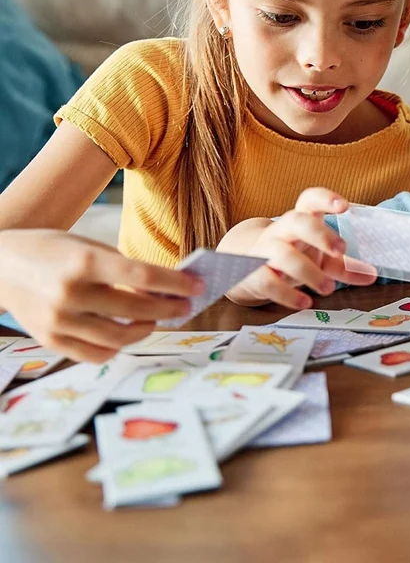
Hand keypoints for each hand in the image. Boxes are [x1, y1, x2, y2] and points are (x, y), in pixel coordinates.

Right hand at [0, 229, 203, 362]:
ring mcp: (58, 321)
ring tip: (157, 318)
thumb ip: (124, 268)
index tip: (198, 287)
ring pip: (119, 338)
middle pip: (135, 310)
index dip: (176, 283)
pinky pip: (96, 354)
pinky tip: (129, 332)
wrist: (1, 265)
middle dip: (168, 309)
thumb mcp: (89, 246)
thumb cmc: (54, 250)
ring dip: (146, 329)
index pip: (143, 276)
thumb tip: (166, 288)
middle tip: (185, 306)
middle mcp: (70, 293)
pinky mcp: (50, 341)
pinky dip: (119, 346)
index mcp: (83, 262)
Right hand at [226, 188, 376, 308]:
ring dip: (309, 272)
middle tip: (341, 250)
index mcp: (302, 220)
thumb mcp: (319, 258)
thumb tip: (373, 275)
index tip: (344, 206)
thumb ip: (345, 266)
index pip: (309, 199)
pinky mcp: (254, 274)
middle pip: (296, 221)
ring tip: (329, 288)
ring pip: (283, 254)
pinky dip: (288, 294)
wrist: (244, 266)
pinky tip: (305, 303)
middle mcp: (282, 231)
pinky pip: (268, 281)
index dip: (326, 199)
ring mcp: (266, 251)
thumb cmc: (291, 255)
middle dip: (319, 234)